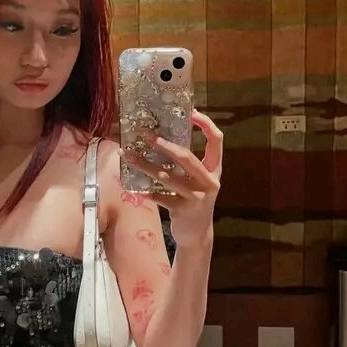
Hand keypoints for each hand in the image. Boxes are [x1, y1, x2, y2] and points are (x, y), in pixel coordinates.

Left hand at [126, 110, 222, 246]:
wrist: (198, 234)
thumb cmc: (193, 201)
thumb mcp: (197, 181)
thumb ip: (188, 164)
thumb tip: (162, 138)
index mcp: (215, 170)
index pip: (217, 141)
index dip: (206, 125)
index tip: (192, 112)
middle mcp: (209, 181)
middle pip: (186, 157)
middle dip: (164, 145)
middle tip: (146, 134)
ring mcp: (197, 197)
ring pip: (168, 177)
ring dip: (146, 166)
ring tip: (129, 156)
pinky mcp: (183, 210)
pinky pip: (161, 198)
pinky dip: (147, 191)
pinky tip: (133, 187)